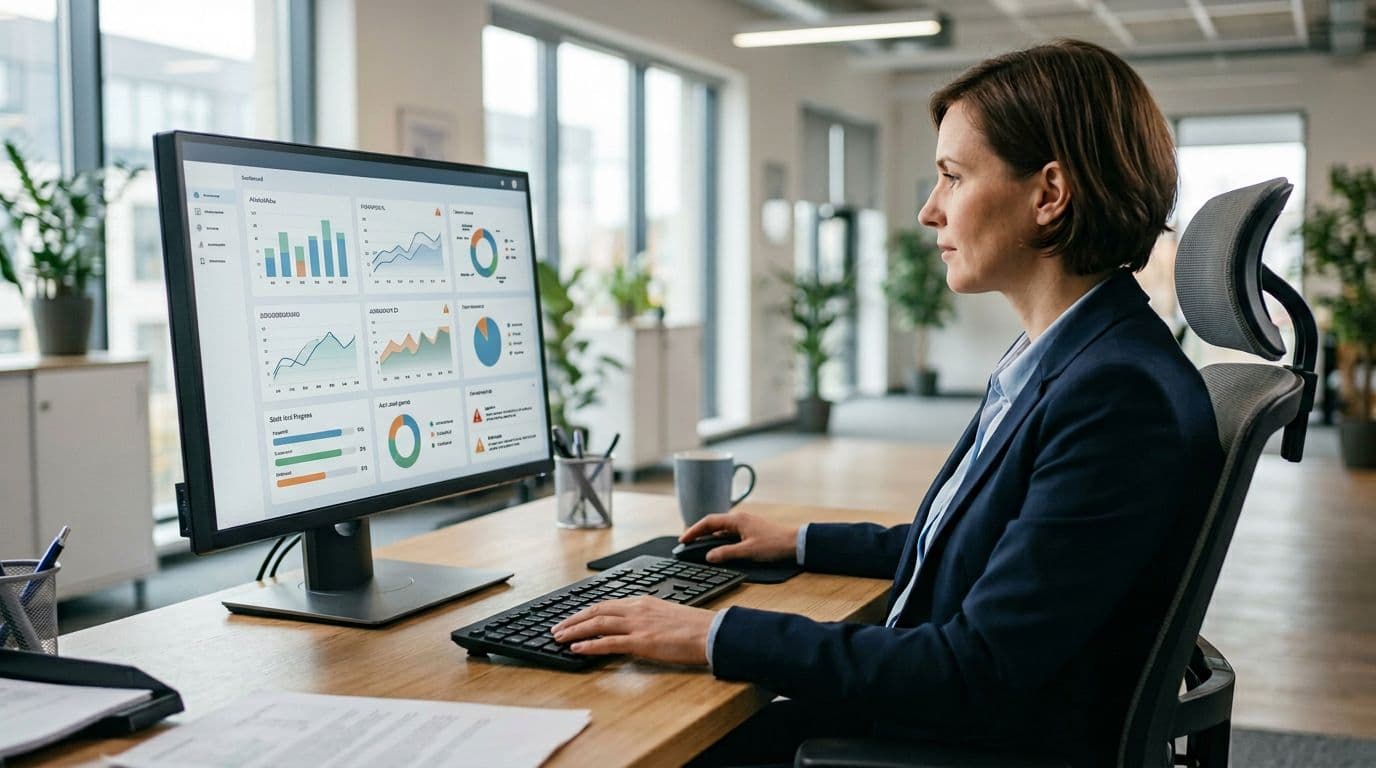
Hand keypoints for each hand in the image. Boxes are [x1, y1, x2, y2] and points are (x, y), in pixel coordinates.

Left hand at [551, 597, 715, 665]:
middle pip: (596, 611)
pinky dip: (590, 645)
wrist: (710, 632)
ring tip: (559, 638)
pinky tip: (577, 649)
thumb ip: (646, 618)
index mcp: (642, 602)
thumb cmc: (694, 627)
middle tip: (556, 628)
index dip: (585, 612)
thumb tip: (632, 627)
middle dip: (573, 620)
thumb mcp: (665, 614)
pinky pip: (609, 642)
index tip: (572, 618)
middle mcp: (636, 609)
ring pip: (597, 624)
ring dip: (574, 631)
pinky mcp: (642, 642)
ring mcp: (638, 625)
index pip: (606, 604)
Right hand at [680, 510, 798, 563]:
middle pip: (713, 524)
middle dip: (698, 533)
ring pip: (722, 530)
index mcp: (737, 520)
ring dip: (709, 537)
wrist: (796, 544)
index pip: (708, 522)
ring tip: (698, 547)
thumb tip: (708, 556)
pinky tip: (718, 550)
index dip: (693, 531)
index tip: (683, 540)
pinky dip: (720, 541)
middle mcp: (740, 520)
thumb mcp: (748, 552)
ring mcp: (745, 525)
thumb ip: (726, 554)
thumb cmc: (774, 545)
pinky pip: (730, 535)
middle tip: (686, 543)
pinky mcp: (751, 532)